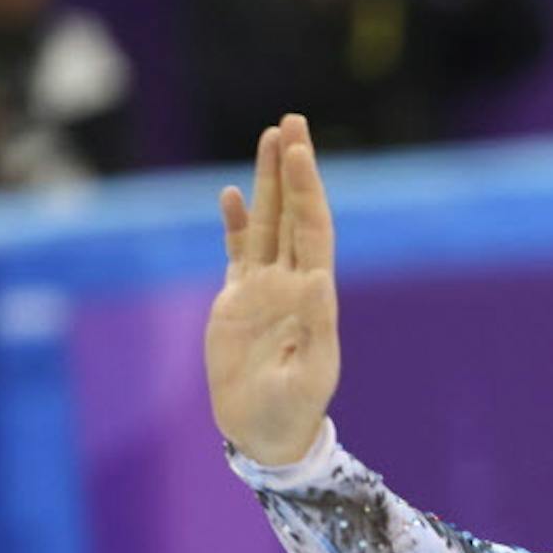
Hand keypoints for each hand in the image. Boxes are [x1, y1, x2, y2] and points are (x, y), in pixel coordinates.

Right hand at [206, 112, 339, 465]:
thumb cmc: (292, 410)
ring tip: (271, 137)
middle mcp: (292, 283)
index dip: (307, 191)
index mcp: (315, 297)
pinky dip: (237, 222)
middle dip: (293, 169)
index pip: (313, 231)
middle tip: (293, 122)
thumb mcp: (310, 374)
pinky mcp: (238, 300)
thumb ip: (316, 328)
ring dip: (268, 183)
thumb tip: (319, 280)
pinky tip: (232, 193)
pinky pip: (239, 251)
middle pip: (293, 214)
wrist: (267, 431)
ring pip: (267, 223)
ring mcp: (264, 288)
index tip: (302, 153)